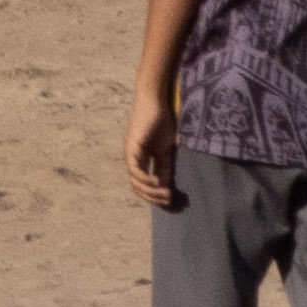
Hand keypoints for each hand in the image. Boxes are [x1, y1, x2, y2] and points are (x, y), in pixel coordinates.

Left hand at [121, 94, 182, 210]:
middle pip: (138, 188)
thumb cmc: (163, 122)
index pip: (146, 186)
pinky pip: (134, 170)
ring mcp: (131, 154)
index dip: (158, 197)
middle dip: (155, 198)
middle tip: (171, 201)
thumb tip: (167, 188)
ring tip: (166, 194)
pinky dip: (144, 180)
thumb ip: (165, 168)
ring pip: (135, 182)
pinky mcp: (132, 148)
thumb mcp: (167, 151)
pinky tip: (157, 183)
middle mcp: (134, 160)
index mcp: (143, 161)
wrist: (157, 103)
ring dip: (151, 192)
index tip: (175, 203)